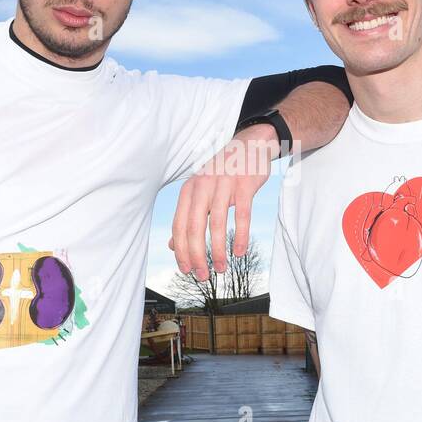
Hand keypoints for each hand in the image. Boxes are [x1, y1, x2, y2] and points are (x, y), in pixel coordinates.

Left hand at [169, 123, 277, 279]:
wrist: (249, 146)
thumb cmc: (223, 174)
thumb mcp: (200, 191)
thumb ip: (187, 217)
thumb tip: (172, 245)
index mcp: (189, 190)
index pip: (179, 226)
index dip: (181, 251)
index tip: (186, 270)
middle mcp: (202, 186)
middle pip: (194, 228)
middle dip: (197, 256)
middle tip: (203, 275)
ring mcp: (223, 184)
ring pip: (217, 224)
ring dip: (218, 251)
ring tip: (221, 268)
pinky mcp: (244, 185)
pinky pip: (241, 215)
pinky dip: (240, 236)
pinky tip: (239, 252)